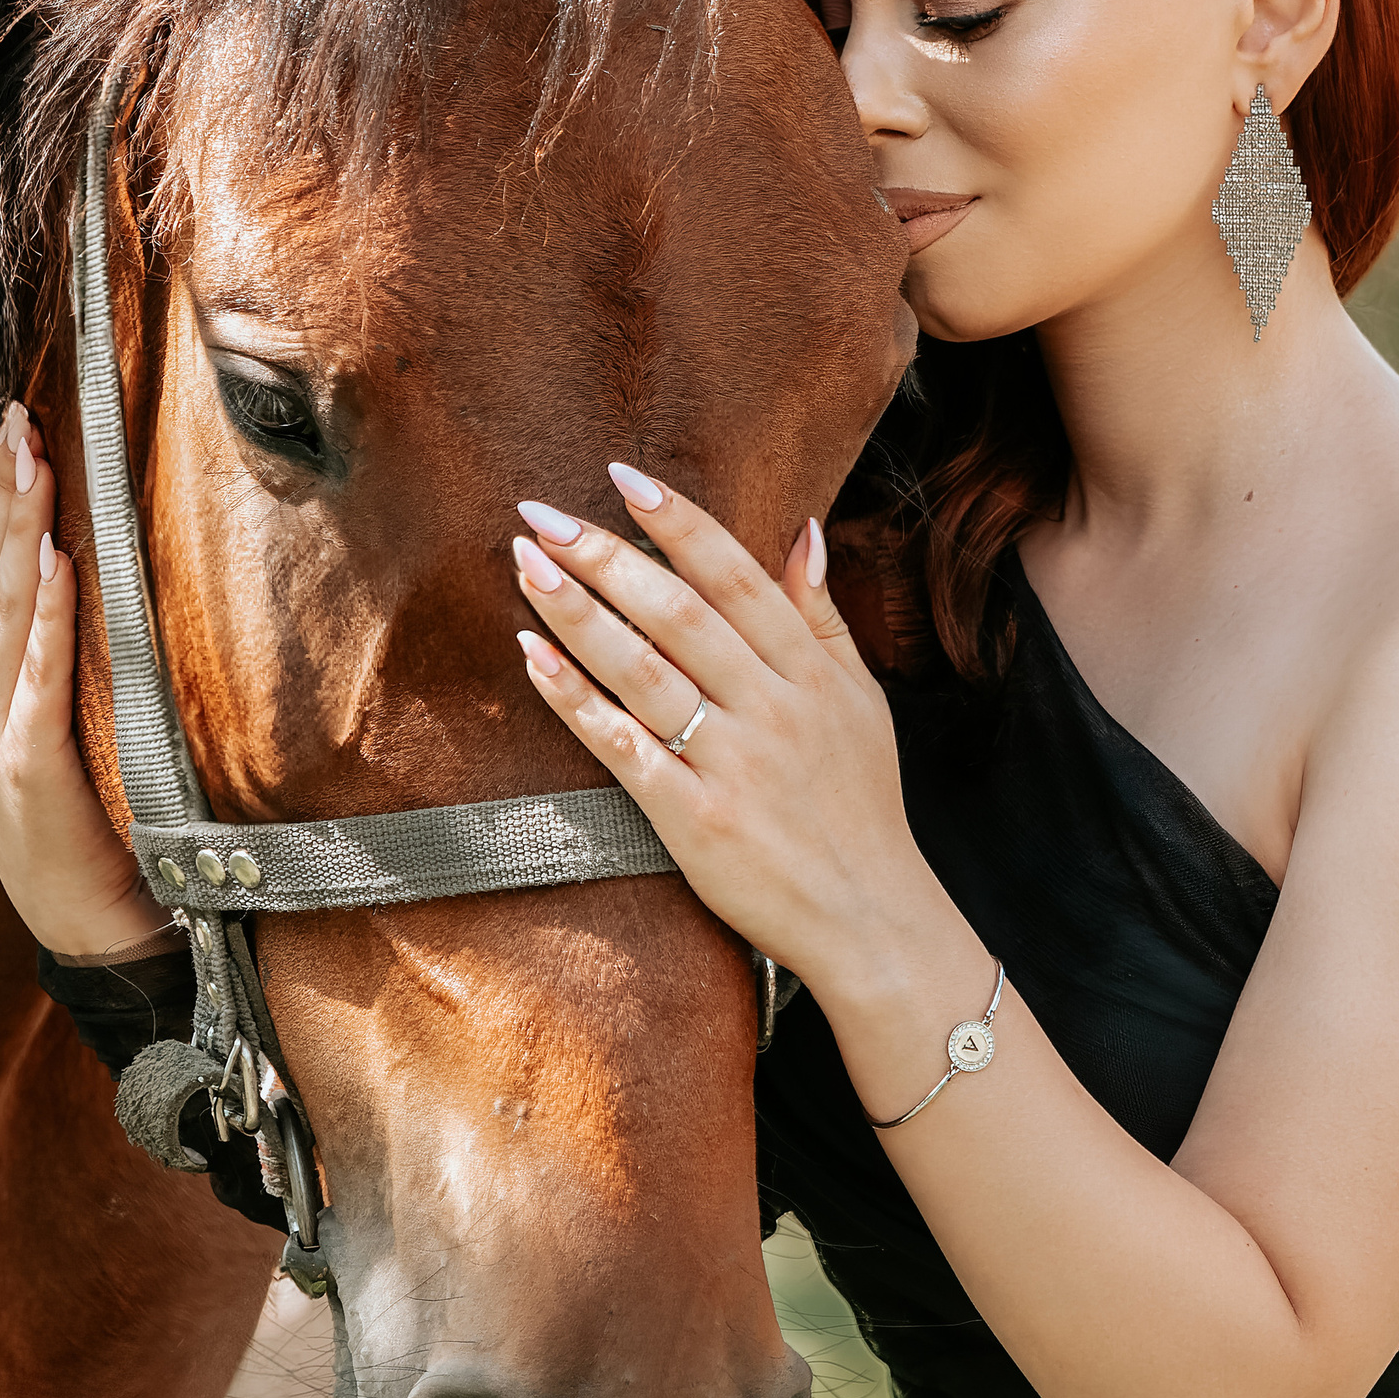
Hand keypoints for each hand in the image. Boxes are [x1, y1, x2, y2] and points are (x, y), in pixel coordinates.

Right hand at [0, 403, 178, 961]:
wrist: (78, 918)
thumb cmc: (63, 806)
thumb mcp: (15, 707)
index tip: (5, 421)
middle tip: (17, 416)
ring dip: (14, 532)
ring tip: (31, 463)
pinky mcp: (33, 764)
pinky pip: (36, 679)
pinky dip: (41, 619)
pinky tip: (53, 564)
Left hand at [509, 465, 940, 998]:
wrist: (871, 919)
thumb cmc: (861, 808)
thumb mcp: (862, 702)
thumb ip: (822, 617)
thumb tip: (802, 531)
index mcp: (810, 672)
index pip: (735, 575)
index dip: (676, 523)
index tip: (622, 477)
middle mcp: (772, 708)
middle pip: (678, 612)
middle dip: (605, 555)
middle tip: (540, 515)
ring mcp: (733, 764)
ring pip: (644, 670)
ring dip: (579, 613)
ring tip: (527, 567)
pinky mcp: (696, 821)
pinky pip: (624, 749)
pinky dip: (576, 701)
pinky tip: (533, 659)